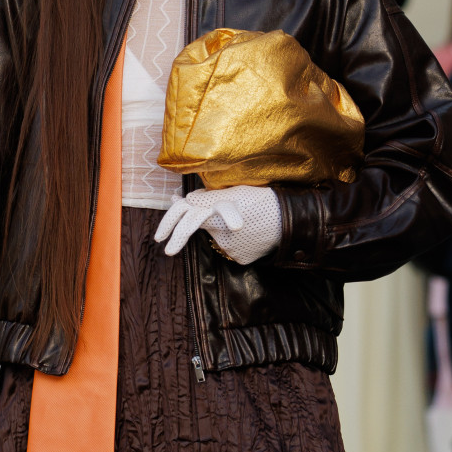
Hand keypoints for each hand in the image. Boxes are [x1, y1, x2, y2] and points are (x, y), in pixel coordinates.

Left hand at [154, 185, 281, 266]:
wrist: (292, 219)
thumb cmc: (262, 201)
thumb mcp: (233, 193)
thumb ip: (205, 198)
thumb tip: (178, 201)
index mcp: (217, 206)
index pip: (186, 211)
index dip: (169, 222)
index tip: (158, 238)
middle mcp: (221, 225)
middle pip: (194, 224)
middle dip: (179, 236)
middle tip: (168, 251)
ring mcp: (230, 245)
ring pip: (217, 239)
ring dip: (224, 232)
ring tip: (244, 224)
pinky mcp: (240, 257)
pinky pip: (232, 250)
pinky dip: (239, 242)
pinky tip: (254, 234)